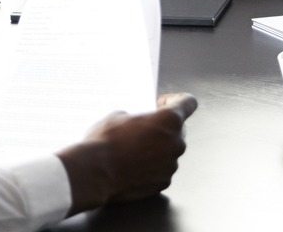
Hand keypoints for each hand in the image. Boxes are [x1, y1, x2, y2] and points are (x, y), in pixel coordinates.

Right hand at [58, 93, 197, 214]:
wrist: (94, 174)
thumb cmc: (105, 142)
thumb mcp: (118, 116)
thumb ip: (138, 117)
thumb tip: (139, 124)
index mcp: (169, 120)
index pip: (188, 103)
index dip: (176, 100)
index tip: (162, 104)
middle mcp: (177, 142)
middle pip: (179, 129)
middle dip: (164, 127)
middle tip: (144, 129)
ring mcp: (171, 164)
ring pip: (170, 151)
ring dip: (157, 148)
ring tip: (134, 150)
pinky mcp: (164, 182)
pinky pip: (163, 169)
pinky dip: (153, 166)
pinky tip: (134, 165)